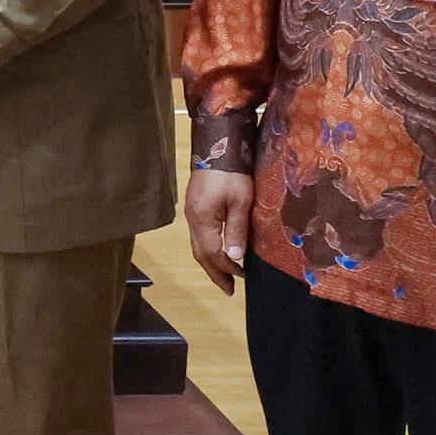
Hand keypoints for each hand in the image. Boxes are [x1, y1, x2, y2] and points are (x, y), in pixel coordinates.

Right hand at [185, 169, 253, 295]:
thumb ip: (236, 229)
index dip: (228, 268)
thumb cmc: (232, 172)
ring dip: (211, 263)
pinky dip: (208, 249)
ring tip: (224, 275)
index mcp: (203, 219)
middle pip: (200, 253)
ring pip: (197, 245)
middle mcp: (192, 218)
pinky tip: (218, 251)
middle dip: (214, 272)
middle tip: (228, 289)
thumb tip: (234, 258)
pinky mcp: (195, 206)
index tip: (244, 277)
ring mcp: (191, 212)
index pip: (213, 253)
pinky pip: (199, 236)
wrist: (217, 145)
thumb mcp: (240, 200)